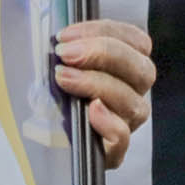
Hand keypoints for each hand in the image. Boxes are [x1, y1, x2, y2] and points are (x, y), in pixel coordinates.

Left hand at [53, 18, 154, 167]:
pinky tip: (90, 111)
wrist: (42, 141)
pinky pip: (122, 138)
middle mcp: (133, 95)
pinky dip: (108, 122)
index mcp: (127, 68)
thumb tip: (63, 37)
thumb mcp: (60, 67)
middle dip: (104, 53)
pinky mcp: (112, 153)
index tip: (67, 35)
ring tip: (63, 78)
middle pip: (142, 70)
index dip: (106, 32)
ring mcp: (126, 125)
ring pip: (134, 103)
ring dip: (97, 84)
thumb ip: (70, 50)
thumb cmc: (51, 98)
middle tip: (66, 53)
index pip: (137, 41)